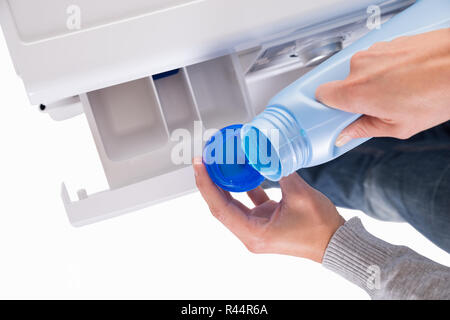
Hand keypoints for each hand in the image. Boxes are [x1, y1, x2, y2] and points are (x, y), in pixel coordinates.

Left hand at [193, 158, 344, 262]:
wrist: (336, 242)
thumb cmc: (320, 228)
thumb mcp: (299, 195)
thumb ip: (279, 171)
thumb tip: (266, 151)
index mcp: (253, 233)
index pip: (220, 207)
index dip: (206, 184)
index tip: (200, 163)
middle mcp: (250, 233)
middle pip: (221, 205)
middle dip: (210, 181)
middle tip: (205, 158)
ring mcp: (256, 227)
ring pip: (232, 203)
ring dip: (225, 183)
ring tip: (218, 162)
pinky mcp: (264, 220)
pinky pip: (247, 201)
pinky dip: (243, 185)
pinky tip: (242, 169)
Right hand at [316, 28, 449, 146]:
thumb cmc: (439, 91)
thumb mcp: (399, 126)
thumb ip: (364, 130)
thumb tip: (346, 134)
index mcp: (356, 91)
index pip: (321, 95)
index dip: (328, 106)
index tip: (338, 114)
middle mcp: (359, 67)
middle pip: (343, 84)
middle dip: (356, 97)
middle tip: (378, 108)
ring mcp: (373, 51)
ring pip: (361, 72)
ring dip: (373, 83)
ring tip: (398, 92)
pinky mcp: (387, 42)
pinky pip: (376, 60)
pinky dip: (386, 70)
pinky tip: (405, 79)